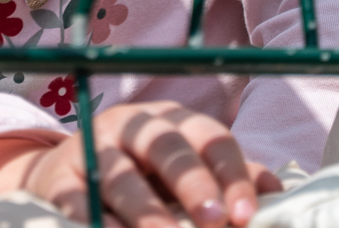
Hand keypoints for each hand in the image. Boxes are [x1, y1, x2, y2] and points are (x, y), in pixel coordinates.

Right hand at [0, 101, 282, 227]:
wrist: (61, 174)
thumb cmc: (141, 175)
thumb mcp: (183, 169)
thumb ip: (229, 177)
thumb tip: (278, 192)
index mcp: (172, 121)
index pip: (209, 136)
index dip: (231, 173)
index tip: (247, 214)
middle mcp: (132, 126)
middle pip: (166, 147)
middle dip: (193, 183)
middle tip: (215, 220)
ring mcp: (92, 148)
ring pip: (120, 175)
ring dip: (146, 211)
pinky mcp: (60, 179)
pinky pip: (78, 200)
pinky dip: (97, 222)